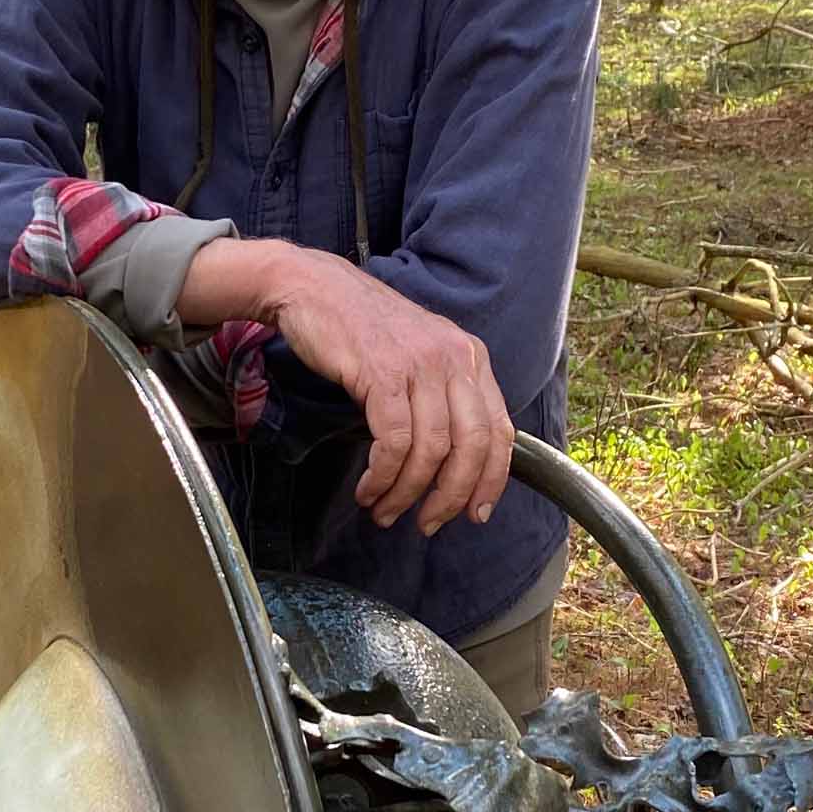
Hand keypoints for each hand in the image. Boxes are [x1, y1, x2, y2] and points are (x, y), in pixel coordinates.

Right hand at [180, 239, 513, 534]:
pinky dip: (383, 476)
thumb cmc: (361, 329)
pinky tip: (369, 489)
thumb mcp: (419, 355)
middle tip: (428, 523)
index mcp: (469, 357)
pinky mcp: (382, 373)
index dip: (490, 480)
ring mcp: (419, 364)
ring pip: (431, 450)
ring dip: (408, 493)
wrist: (313, 288)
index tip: (475, 512)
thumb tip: (453, 460)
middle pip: (471, 447)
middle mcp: (453, 359)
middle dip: (452, 497)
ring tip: (385, 510)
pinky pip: (393, 442)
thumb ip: (443, 396)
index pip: (500, 430)